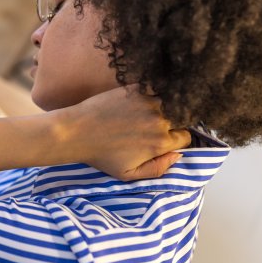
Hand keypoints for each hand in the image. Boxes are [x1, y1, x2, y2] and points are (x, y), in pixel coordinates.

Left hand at [59, 85, 190, 180]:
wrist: (77, 132)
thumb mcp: (128, 174)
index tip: (165, 139)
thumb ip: (157, 169)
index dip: (176, 139)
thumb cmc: (101, 155)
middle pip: (180, 119)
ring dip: (164, 107)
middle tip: (154, 125)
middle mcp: (159, 121)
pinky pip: (156, 88)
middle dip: (173, 123)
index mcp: (159, 143)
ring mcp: (148, 102)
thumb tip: (177, 156)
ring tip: (147, 112)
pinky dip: (154, 92)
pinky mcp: (137, 89)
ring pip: (169, 102)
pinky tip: (141, 101)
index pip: (184, 138)